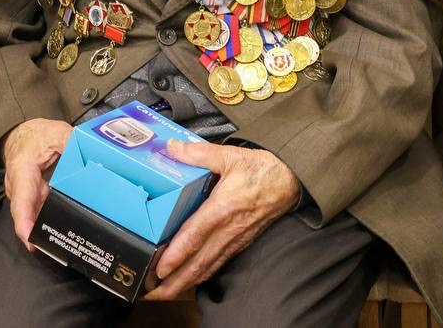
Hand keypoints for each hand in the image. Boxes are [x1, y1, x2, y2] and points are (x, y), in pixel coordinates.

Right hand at [2, 118, 72, 249]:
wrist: (23, 136)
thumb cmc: (39, 135)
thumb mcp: (57, 132)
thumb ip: (72, 142)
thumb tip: (92, 154)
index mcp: (22, 169)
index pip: (22, 198)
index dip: (25, 220)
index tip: (30, 238)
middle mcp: (19, 187)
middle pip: (27, 214)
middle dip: (38, 233)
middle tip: (56, 249)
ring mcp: (26, 195)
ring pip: (35, 216)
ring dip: (46, 230)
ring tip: (63, 245)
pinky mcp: (34, 199)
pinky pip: (41, 212)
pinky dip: (51, 221)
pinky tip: (66, 232)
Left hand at [145, 141, 300, 299]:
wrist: (290, 179)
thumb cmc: (262, 169)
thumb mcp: (229, 156)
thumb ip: (198, 153)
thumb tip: (172, 149)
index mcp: (223, 207)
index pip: (195, 236)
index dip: (176, 255)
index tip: (159, 269)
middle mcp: (228, 228)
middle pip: (198, 262)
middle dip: (175, 281)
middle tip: (151, 293)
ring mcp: (236, 238)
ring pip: (207, 267)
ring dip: (186, 283)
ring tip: (165, 293)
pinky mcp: (241, 241)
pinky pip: (218, 263)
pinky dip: (202, 275)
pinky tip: (191, 280)